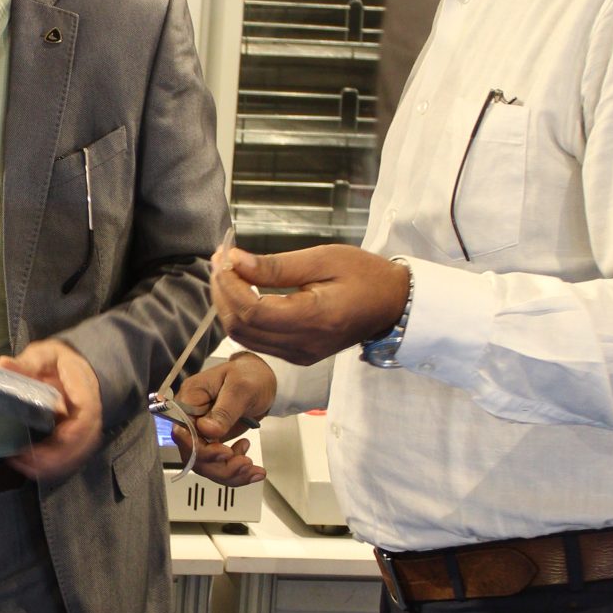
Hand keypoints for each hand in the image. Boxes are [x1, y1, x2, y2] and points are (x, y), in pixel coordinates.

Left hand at [0, 340, 97, 483]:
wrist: (75, 367)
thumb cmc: (59, 361)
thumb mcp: (44, 355)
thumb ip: (26, 363)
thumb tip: (4, 363)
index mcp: (84, 390)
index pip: (87, 414)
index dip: (74, 432)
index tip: (55, 439)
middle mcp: (90, 413)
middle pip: (83, 441)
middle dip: (57, 456)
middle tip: (25, 459)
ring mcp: (85, 428)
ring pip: (78, 454)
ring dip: (53, 465)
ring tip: (24, 466)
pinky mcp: (76, 439)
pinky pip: (71, 457)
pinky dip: (53, 466)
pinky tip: (30, 467)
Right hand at [175, 353, 274, 483]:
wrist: (262, 379)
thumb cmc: (250, 375)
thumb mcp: (241, 388)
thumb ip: (224, 410)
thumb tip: (207, 430)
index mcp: (191, 399)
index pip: (183, 432)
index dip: (199, 448)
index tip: (224, 452)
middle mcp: (192, 419)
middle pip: (192, 454)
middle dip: (218, 465)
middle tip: (244, 463)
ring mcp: (203, 433)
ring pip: (206, 465)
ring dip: (229, 473)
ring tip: (252, 468)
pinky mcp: (215, 443)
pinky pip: (219, 464)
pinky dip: (236, 473)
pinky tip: (253, 468)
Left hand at [210, 245, 407, 366]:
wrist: (392, 304)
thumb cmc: (364, 275)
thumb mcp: (323, 259)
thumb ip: (277, 265)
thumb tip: (235, 261)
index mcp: (314, 319)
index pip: (253, 310)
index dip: (230, 285)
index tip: (225, 256)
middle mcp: (303, 345)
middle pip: (241, 328)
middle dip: (223, 292)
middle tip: (221, 259)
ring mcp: (299, 355)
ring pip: (244, 337)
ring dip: (228, 305)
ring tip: (228, 271)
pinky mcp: (297, 355)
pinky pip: (257, 340)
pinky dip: (243, 316)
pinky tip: (242, 290)